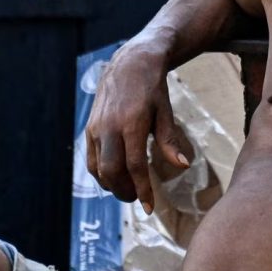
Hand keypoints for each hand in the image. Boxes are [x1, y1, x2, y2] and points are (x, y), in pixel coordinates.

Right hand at [84, 48, 192, 212]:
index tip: (148, 207)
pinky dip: (101, 173)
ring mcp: (96, 127)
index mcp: (132, 123)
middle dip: (123, 191)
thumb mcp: (165, 111)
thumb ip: (169, 141)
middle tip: (136, 199)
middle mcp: (110, 126)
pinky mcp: (89, 127)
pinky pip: (90, 158)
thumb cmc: (152, 88)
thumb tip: (182, 165)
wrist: (129, 63)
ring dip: (111, 185)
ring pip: (97, 168)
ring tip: (127, 190)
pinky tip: (114, 177)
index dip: (142, 189)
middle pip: (111, 171)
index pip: (134, 165)